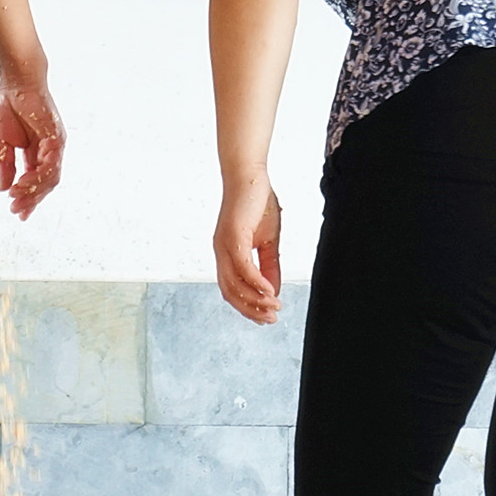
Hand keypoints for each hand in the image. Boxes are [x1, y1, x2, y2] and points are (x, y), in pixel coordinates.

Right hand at [0, 75, 63, 218]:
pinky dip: (37, 176)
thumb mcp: (2, 142)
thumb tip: (4, 187)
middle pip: (46, 183)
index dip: (27, 197)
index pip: (36, 181)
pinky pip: (50, 164)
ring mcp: (55, 144)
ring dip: (32, 190)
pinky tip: (23, 183)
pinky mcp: (56, 137)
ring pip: (50, 177)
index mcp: (37, 152)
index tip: (17, 211)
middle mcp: (49, 150)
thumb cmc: (10, 105)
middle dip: (31, 199)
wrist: (15, 82)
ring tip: (16, 198)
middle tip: (17, 211)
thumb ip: (6, 165)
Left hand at [214, 171, 282, 323]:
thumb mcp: (268, 241)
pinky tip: (270, 291)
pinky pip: (243, 266)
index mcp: (226, 255)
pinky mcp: (232, 236)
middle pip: (230, 293)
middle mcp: (221, 253)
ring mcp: (224, 245)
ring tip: (274, 307)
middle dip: (251, 310)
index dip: (247, 307)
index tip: (266, 317)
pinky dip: (256, 281)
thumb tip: (274, 291)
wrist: (250, 176)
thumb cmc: (258, 205)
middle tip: (272, 319)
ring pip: (235, 283)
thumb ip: (269, 265)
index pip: (232, 290)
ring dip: (255, 299)